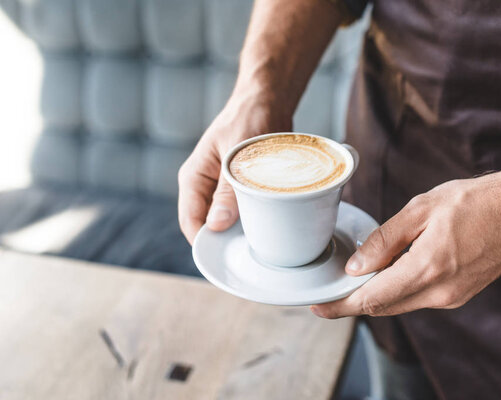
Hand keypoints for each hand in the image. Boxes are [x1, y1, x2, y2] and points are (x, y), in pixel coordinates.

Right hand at [178, 89, 291, 242]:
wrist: (266, 100)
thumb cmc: (249, 119)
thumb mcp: (238, 154)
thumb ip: (228, 189)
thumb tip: (216, 224)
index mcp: (193, 177)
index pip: (190, 222)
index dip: (206, 243)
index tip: (228, 256)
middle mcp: (202, 186)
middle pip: (207, 225)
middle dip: (225, 240)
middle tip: (251, 250)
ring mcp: (219, 188)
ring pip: (224, 220)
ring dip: (240, 230)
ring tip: (261, 238)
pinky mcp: (236, 187)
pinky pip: (239, 211)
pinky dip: (251, 218)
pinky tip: (267, 222)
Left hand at [311, 171, 500, 317]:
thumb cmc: (471, 202)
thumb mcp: (420, 209)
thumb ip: (385, 240)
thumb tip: (356, 267)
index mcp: (428, 268)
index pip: (373, 298)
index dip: (342, 305)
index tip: (319, 307)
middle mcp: (440, 291)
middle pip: (384, 307)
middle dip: (353, 303)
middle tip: (329, 295)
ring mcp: (452, 297)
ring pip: (400, 305)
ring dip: (375, 297)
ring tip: (352, 282)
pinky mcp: (459, 295)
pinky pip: (418, 300)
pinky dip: (397, 292)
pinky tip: (386, 276)